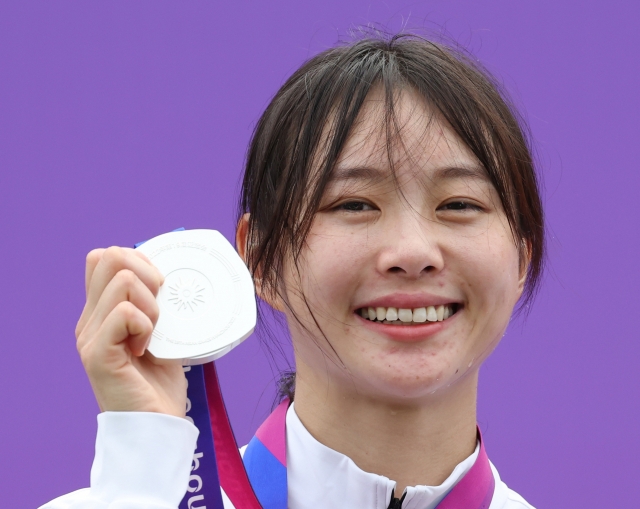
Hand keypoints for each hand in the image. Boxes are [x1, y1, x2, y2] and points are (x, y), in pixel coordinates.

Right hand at [75, 246, 186, 416]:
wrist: (154, 426)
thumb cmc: (159, 382)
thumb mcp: (158, 333)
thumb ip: (152, 306)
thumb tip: (166, 275)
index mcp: (100, 312)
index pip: (103, 258)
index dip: (138, 261)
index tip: (158, 290)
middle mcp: (89, 320)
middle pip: (109, 257)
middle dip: (147, 274)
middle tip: (157, 311)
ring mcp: (90, 336)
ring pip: (123, 280)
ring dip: (151, 305)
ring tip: (152, 334)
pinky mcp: (98, 354)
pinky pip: (125, 312)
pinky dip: (145, 324)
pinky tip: (145, 347)